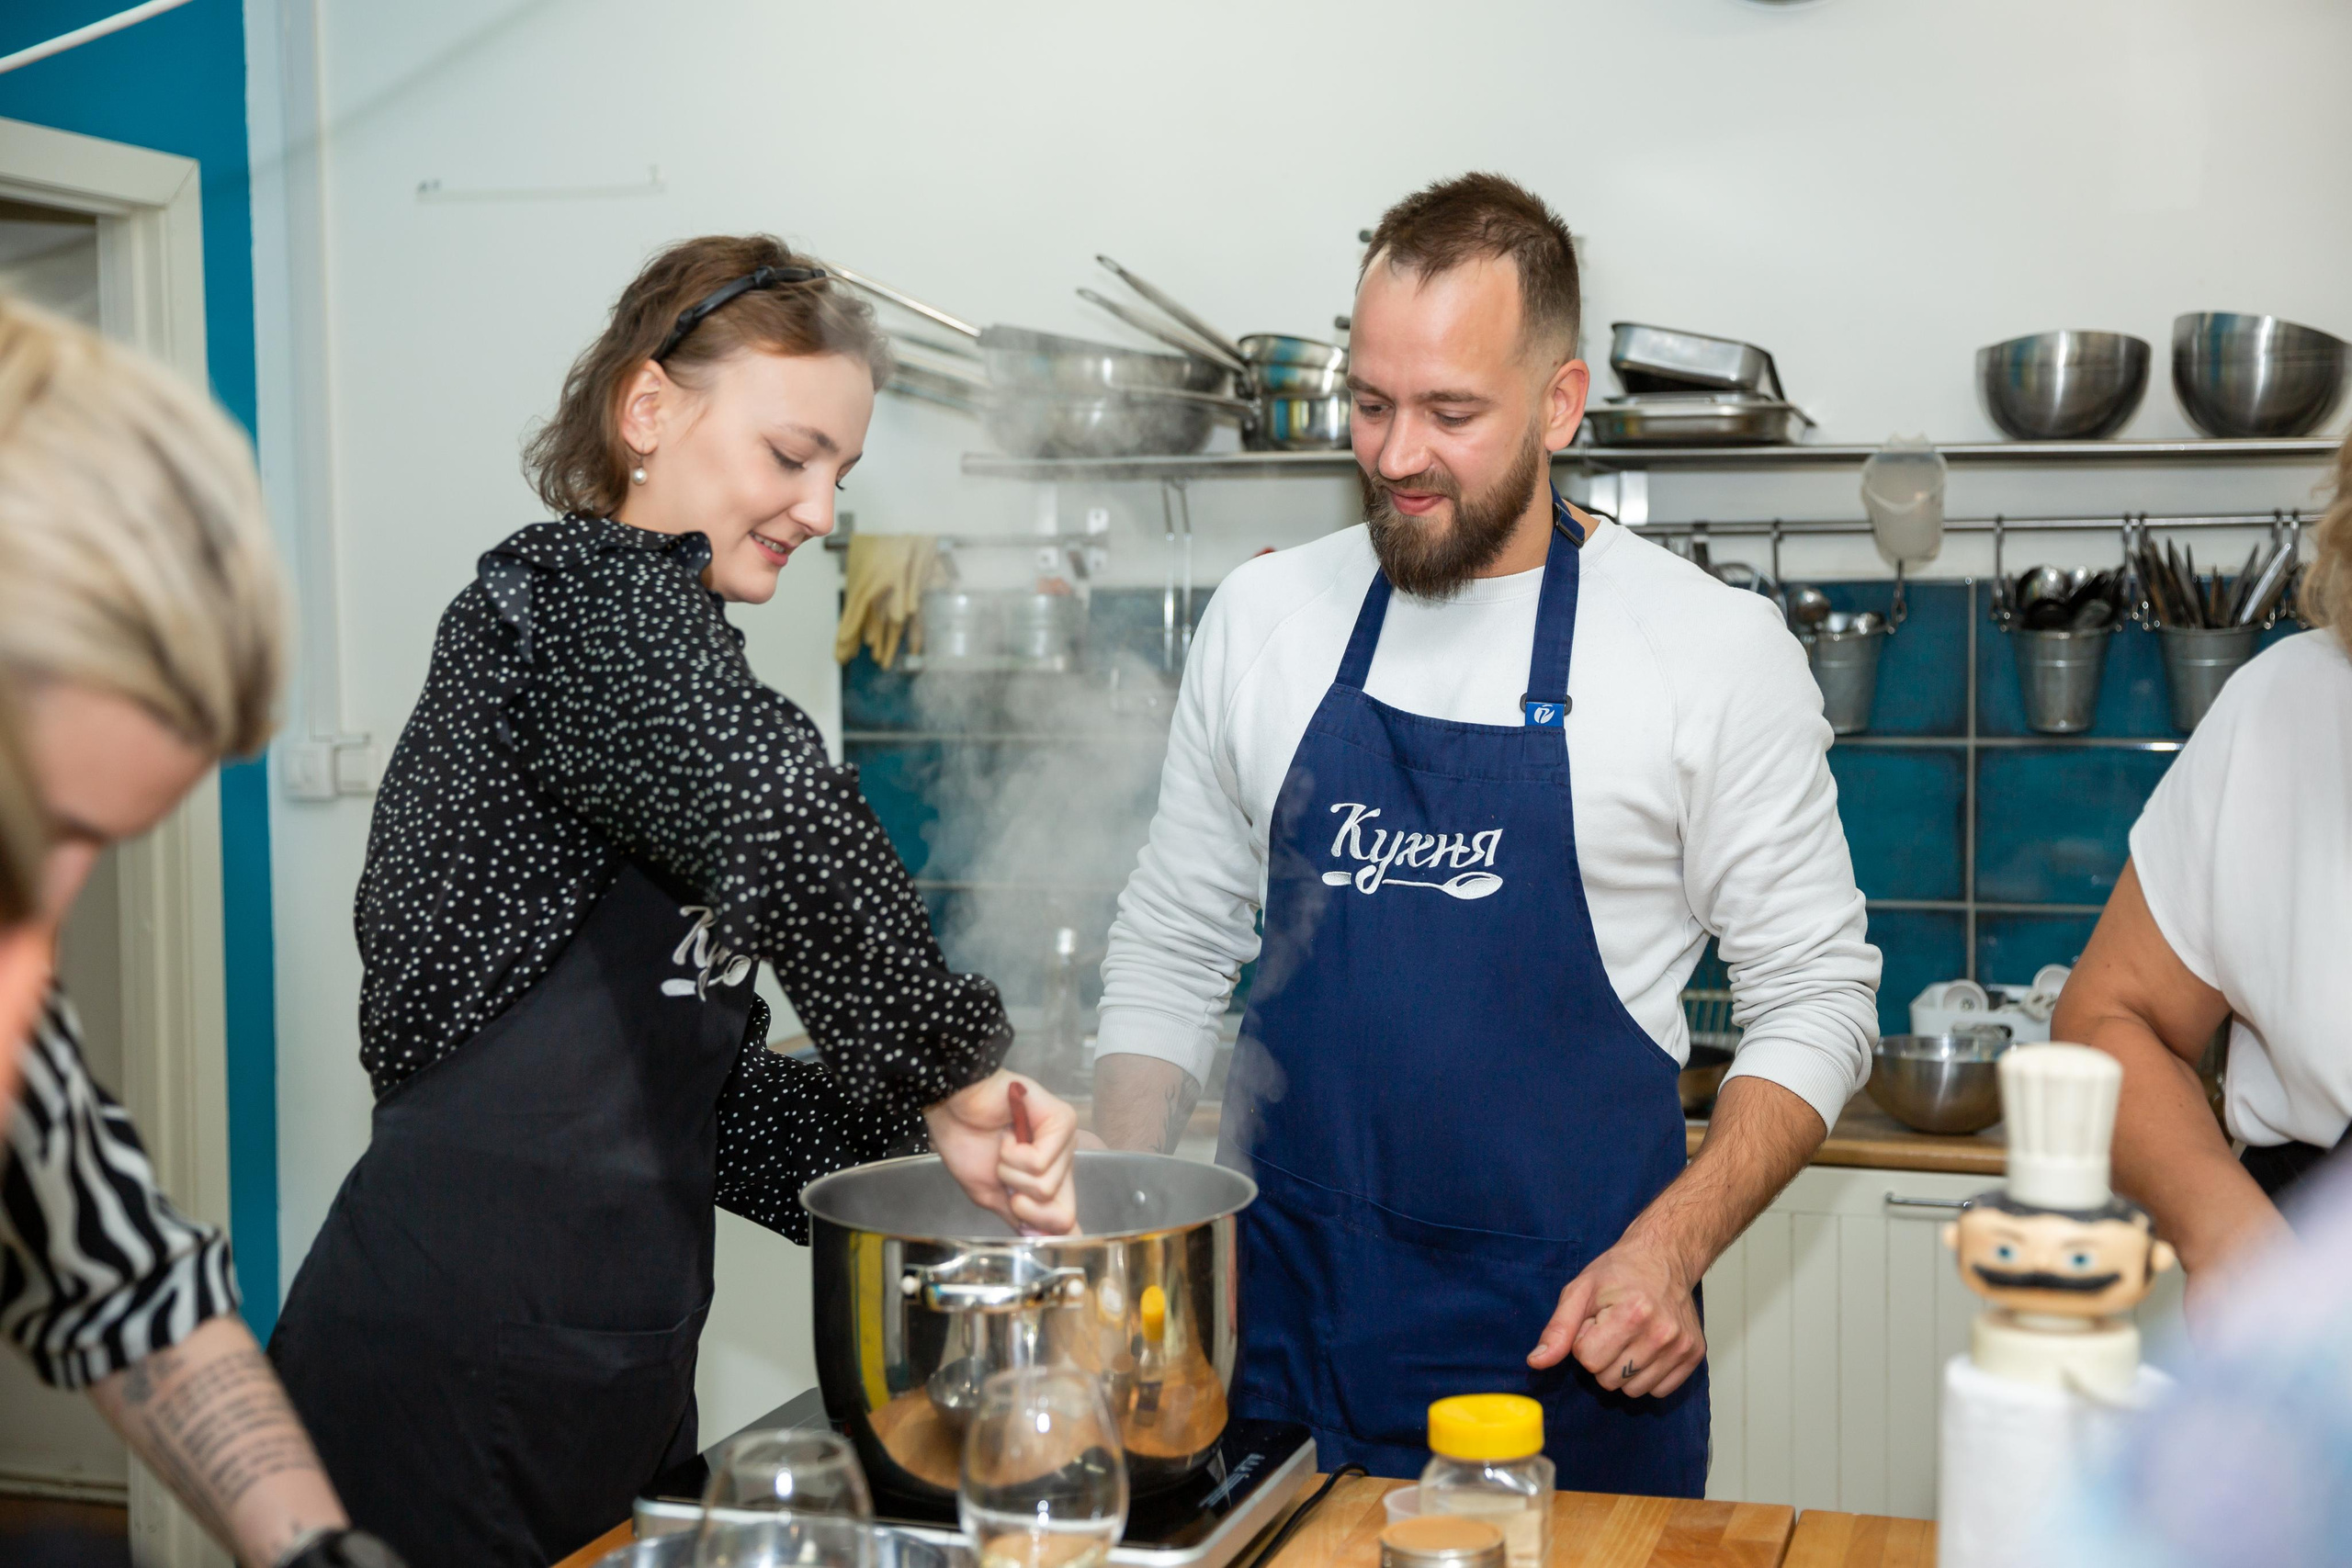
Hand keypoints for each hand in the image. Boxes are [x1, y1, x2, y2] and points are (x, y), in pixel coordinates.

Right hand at [924, 1071, 1079, 1234]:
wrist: (950, 1105)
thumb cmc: (966, 1142)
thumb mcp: (990, 1194)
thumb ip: (1020, 1217)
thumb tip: (1049, 1242)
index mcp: (1047, 1180)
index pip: (1066, 1220)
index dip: (1046, 1229)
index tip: (1021, 1216)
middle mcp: (1062, 1162)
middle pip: (1063, 1215)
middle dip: (1021, 1203)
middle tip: (1003, 1174)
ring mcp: (1065, 1142)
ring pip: (1045, 1188)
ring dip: (1010, 1172)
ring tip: (1003, 1146)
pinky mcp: (1063, 1121)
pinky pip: (1040, 1163)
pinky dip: (1012, 1154)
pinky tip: (1008, 1133)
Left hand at [1528, 1235, 1704, 1398]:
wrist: (1664, 1257)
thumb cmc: (1619, 1272)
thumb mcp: (1580, 1291)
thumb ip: (1558, 1329)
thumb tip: (1537, 1362)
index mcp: (1632, 1314)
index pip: (1588, 1360)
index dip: (1584, 1342)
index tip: (1595, 1322)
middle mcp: (1661, 1333)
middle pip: (1609, 1380)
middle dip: (1602, 1358)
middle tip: (1612, 1328)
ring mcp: (1681, 1347)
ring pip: (1633, 1391)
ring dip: (1623, 1370)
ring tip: (1629, 1338)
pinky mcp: (1694, 1355)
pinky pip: (1659, 1391)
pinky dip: (1647, 1377)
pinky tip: (1646, 1349)